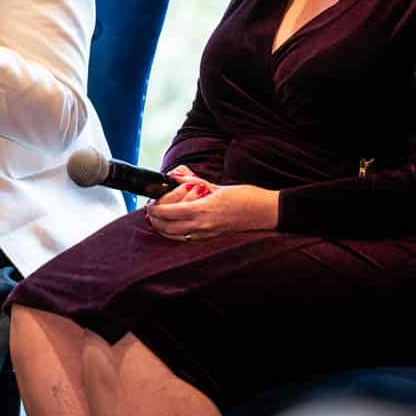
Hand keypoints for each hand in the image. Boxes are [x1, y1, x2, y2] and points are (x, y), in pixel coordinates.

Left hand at [146, 165, 277, 240]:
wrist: (266, 213)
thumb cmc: (246, 197)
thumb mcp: (218, 186)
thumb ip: (195, 183)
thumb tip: (176, 177)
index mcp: (203, 210)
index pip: (170, 213)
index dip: (155, 210)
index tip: (149, 204)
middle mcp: (203, 225)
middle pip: (168, 228)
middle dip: (155, 221)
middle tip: (150, 212)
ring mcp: (208, 234)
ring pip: (176, 237)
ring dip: (163, 230)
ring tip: (157, 221)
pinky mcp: (212, 237)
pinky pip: (188, 239)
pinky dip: (176, 234)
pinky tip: (174, 228)